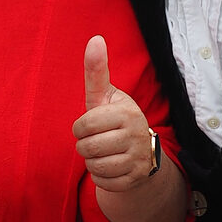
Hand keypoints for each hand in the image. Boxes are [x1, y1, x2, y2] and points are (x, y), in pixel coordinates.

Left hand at [74, 36, 156, 191]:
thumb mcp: (106, 96)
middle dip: (85, 146)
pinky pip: (104, 183)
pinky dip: (101, 177)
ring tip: (104, 153)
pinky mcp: (136, 179)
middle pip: (86, 148)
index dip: (80, 128)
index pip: (83, 126)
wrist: (142, 152)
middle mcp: (137, 135)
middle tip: (97, 141)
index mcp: (127, 113)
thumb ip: (97, 70)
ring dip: (92, 162)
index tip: (89, 126)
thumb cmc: (115, 119)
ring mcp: (139, 159)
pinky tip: (111, 166)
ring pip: (94, 167)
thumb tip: (95, 38)